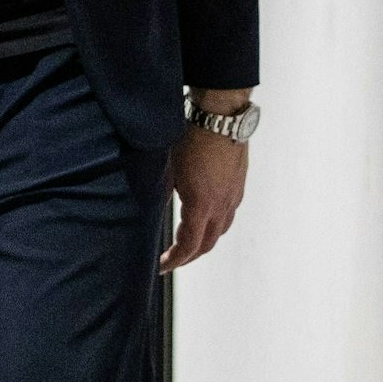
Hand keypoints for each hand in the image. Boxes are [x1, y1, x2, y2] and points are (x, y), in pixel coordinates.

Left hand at [159, 124, 247, 272]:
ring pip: (221, 230)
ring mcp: (233, 196)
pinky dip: (213, 225)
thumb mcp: (166, 167)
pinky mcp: (237, 185)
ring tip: (185, 244)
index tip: (161, 266)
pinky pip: (227, 214)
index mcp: (202, 204)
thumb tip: (145, 210)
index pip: (190, 245)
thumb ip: (159, 192)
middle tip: (171, 261)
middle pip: (208, 243)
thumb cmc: (189, 137)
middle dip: (189, 256)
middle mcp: (223, 205)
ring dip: (203, 242)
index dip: (175, 259)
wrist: (220, 115)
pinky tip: (201, 219)